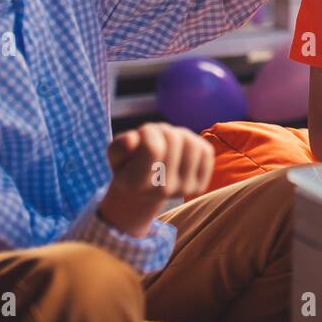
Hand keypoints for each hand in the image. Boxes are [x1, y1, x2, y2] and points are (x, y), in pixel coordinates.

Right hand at [99, 123, 214, 236]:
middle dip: (163, 130)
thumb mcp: (116, 154)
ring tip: (167, 142)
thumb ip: (119, 146)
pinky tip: (180, 151)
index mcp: (136, 184)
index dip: (147, 131)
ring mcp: (183, 190)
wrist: (144, 190)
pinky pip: (206, 151)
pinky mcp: (199, 186)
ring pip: (192, 144)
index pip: (153, 147)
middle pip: (174, 140)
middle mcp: (162, 191)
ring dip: (180, 134)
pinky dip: (194, 143)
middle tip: (154, 137)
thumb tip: (132, 139)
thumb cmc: (128, 166)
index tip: (141, 135)